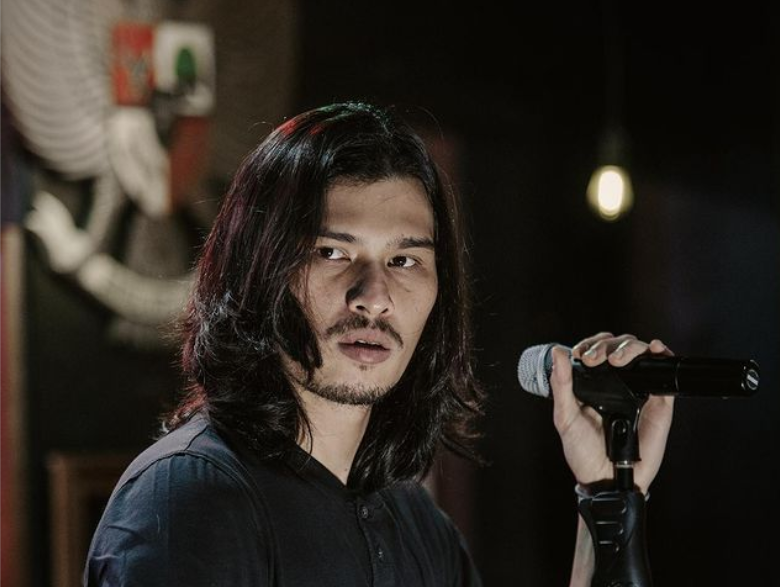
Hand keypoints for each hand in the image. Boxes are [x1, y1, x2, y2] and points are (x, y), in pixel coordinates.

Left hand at [549, 332, 674, 493]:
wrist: (606, 479)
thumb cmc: (583, 451)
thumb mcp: (565, 417)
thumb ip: (562, 385)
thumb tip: (558, 353)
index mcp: (594, 383)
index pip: (596, 349)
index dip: (590, 344)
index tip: (581, 353)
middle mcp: (617, 383)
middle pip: (619, 346)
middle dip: (607, 346)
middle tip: (596, 360)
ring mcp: (639, 391)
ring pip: (640, 354)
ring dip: (630, 347)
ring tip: (617, 360)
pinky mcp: (658, 403)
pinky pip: (663, 374)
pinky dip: (661, 356)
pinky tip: (654, 349)